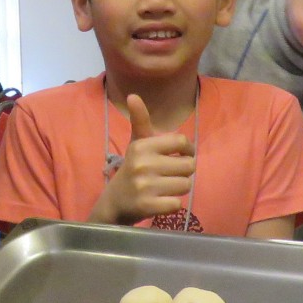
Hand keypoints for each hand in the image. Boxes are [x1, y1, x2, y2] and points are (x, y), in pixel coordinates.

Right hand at [94, 96, 195, 224]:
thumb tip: (132, 95)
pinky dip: (172, 204)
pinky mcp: (148, 206)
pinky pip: (177, 203)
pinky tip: (160, 201)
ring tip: (165, 188)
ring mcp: (145, 186)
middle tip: (170, 175)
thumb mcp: (136, 145)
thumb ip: (140, 121)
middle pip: (188, 165)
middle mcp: (143, 164)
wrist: (114, 203)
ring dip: (179, 189)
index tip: (182, 155)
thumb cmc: (132, 170)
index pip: (180, 141)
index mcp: (141, 146)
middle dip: (184, 172)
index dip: (188, 149)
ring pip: (186, 184)